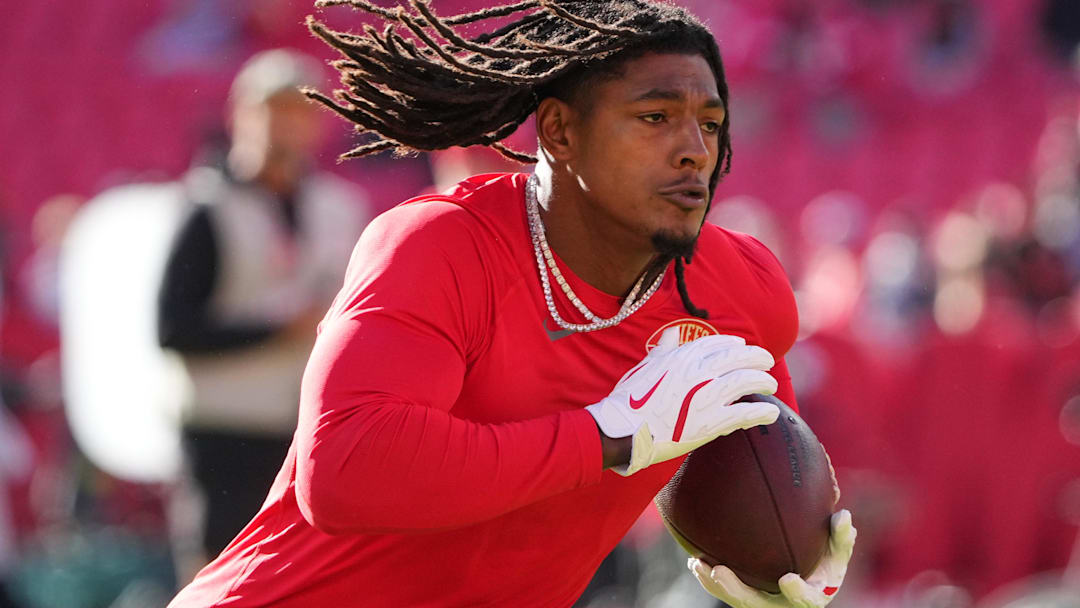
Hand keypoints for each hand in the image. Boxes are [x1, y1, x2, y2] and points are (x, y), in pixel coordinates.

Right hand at [585, 327, 779, 475]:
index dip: (733, 344)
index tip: (741, 346)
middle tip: (767, 362)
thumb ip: (665, 349)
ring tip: (771, 385)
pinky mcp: (712, 422)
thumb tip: (674, 332)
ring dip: (763, 382)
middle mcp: (698, 371)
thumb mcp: (646, 365)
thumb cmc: (630, 399)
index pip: (716, 344)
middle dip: (757, 358)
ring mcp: (707, 395)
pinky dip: (762, 412)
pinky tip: (772, 413)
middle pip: (738, 358)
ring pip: (746, 381)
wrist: (624, 429)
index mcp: (682, 357)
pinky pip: (745, 413)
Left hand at [689, 509, 856, 607]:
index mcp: (811, 597)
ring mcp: (762, 604)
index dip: (797, 592)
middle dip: (737, 591)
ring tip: (698, 565)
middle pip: (757, 604)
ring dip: (716, 585)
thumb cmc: (824, 563)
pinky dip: (709, 580)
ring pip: (736, 600)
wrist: (808, 577)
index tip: (787, 578)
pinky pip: (726, 593)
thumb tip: (843, 515)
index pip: (805, 599)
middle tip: (720, 571)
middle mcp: (783, 606)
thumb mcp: (838, 553)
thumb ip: (841, 537)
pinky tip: (695, 562)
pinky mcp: (746, 599)